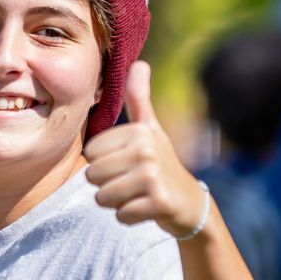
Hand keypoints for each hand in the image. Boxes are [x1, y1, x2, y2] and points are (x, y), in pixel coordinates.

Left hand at [85, 62, 208, 237]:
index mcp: (138, 132)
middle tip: (132, 182)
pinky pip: (120, 215)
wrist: (191, 204)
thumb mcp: (150, 128)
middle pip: (92, 176)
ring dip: (116, 202)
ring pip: (102, 197)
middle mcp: (145, 150)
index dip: (103, 163)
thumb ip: (139, 98)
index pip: (89, 154)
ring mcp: (153, 176)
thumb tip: (139, 62)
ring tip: (137, 194)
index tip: (127, 164)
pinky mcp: (158, 202)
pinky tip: (146, 208)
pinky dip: (129, 217)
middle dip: (107, 185)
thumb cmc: (162, 163)